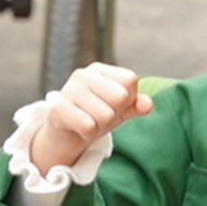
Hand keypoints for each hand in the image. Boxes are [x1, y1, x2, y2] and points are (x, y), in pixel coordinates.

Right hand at [28, 62, 151, 174]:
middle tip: (100, 115)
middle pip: (120, 96)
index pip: (130, 80)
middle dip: (114, 113)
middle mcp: (83, 75)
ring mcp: (69, 90)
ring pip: (105, 115)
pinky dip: (88, 134)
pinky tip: (79, 129)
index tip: (114, 104)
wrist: (65, 135)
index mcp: (100, 70)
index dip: (128, 98)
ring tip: (89, 121)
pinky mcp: (58, 109)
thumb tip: (148, 104)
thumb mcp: (120, 110)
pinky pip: (89, 127)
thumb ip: (136, 105)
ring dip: (100, 125)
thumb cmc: (95, 116)